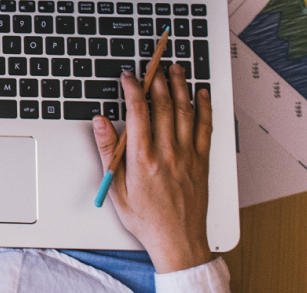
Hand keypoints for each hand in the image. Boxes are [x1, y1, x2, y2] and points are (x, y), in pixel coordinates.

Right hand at [93, 65, 212, 273]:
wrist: (178, 241)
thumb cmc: (146, 219)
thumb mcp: (117, 188)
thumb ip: (108, 151)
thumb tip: (101, 123)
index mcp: (143, 159)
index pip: (137, 112)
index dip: (132, 88)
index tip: (128, 77)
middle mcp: (167, 153)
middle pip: (163, 105)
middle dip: (157, 80)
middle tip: (153, 65)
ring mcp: (188, 155)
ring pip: (185, 111)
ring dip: (180, 86)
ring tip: (176, 69)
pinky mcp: (202, 161)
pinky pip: (205, 127)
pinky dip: (205, 107)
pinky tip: (202, 94)